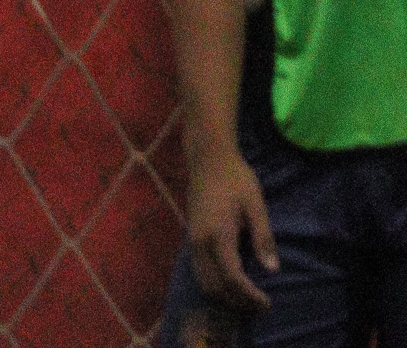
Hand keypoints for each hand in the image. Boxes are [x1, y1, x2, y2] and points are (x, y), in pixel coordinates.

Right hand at [187, 145, 277, 313]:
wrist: (207, 158)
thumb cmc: (236, 178)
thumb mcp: (256, 205)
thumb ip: (262, 238)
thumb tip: (272, 269)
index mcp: (218, 234)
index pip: (232, 277)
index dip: (249, 295)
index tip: (266, 302)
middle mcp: (200, 241)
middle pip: (214, 284)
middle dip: (236, 300)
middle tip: (259, 304)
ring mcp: (192, 239)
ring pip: (203, 279)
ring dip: (223, 294)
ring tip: (246, 297)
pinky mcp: (191, 236)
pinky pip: (199, 269)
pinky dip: (214, 282)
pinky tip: (231, 281)